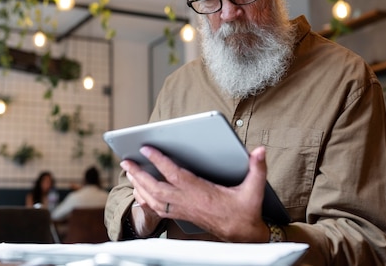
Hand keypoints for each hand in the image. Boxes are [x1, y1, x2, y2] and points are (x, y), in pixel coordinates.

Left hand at [121, 145, 270, 241]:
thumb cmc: (245, 211)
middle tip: (125, 161)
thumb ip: (257, 168)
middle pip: (156, 189)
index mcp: (201, 192)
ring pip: (154, 200)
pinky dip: (145, 200)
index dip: (159, 161)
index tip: (146, 149)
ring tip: (129, 172)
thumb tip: (259, 151)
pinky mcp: (183, 215)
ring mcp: (183, 210)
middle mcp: (189, 202)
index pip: (175, 174)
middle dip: (139, 175)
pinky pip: (158, 209)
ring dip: (139, 186)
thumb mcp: (254, 189)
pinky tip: (139, 191)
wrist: (243, 236)